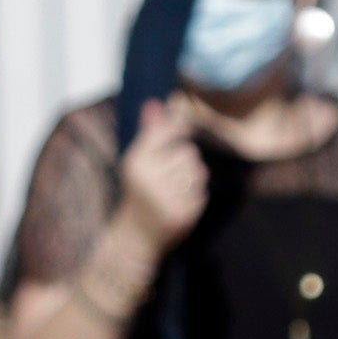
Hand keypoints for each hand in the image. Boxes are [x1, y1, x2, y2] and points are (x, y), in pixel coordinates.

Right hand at [112, 101, 209, 255]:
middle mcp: (150, 179)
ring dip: (191, 177)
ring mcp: (166, 198)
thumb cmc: (138, 192)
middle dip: (184, 160)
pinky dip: (195, 196)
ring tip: (175, 188)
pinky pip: (201, 192)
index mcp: (136, 163)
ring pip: (198, 171)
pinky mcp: (182, 214)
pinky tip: (179, 202)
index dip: (178, 127)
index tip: (184, 127)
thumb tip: (155, 103)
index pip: (166, 132)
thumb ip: (149, 134)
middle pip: (187, 152)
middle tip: (171, 173)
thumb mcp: (138, 162)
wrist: (136, 236)